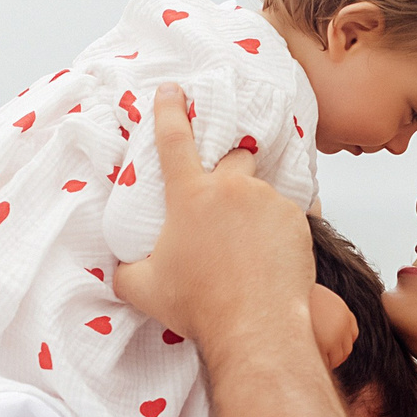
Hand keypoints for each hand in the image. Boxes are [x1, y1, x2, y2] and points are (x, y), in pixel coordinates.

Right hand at [112, 86, 314, 347]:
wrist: (254, 326)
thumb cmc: (199, 307)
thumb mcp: (142, 289)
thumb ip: (124, 269)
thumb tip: (119, 266)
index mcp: (190, 196)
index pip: (175, 139)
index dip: (170, 110)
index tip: (172, 91)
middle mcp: (231, 189)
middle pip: (233, 156)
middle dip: (229, 167)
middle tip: (225, 199)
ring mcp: (267, 201)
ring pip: (260, 189)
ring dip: (253, 206)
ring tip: (249, 243)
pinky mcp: (297, 219)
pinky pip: (287, 214)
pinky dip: (278, 229)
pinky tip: (271, 256)